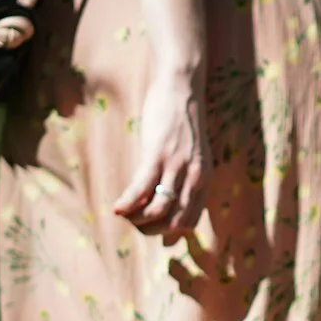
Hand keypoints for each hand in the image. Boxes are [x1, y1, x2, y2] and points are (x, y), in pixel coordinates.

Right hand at [112, 66, 206, 235]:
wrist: (181, 88)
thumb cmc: (181, 123)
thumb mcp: (193, 157)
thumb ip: (186, 183)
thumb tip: (174, 205)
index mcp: (204, 180)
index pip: (190, 221)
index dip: (169, 232)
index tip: (152, 230)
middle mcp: (194, 177)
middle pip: (174, 221)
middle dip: (152, 230)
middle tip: (134, 225)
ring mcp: (176, 166)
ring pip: (159, 209)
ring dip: (138, 220)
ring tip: (124, 216)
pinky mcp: (158, 154)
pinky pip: (142, 188)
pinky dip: (128, 203)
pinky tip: (116, 209)